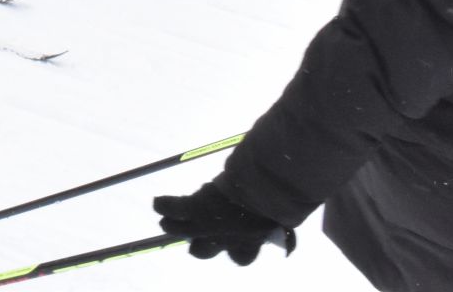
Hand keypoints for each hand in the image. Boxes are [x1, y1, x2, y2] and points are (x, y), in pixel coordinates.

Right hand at [154, 182, 293, 265]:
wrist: (265, 193)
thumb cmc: (280, 206)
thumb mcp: (284, 221)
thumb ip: (283, 226)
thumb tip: (295, 228)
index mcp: (248, 245)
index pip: (241, 258)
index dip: (238, 250)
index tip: (240, 242)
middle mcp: (224, 240)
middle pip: (204, 252)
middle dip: (201, 245)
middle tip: (199, 237)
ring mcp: (206, 225)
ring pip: (181, 231)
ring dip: (174, 227)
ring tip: (167, 224)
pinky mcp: (195, 208)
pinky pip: (173, 208)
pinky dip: (165, 205)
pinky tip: (157, 203)